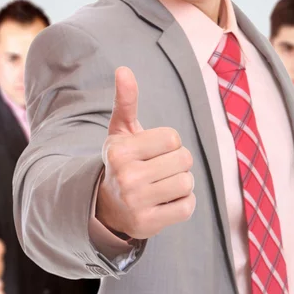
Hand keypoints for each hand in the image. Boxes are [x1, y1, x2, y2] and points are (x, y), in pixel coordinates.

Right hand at [96, 66, 195, 238]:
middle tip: (158, 171)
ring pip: (187, 183)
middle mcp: (126, 177)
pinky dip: (182, 204)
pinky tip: (164, 203)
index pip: (173, 138)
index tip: (153, 152)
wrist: (106, 206)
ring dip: (182, 184)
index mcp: (120, 151)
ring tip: (162, 186)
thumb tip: (124, 69)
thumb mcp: (121, 132)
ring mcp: (136, 202)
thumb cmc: (122, 162)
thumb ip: (126, 101)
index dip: (169, 144)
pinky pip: (187, 207)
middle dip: (177, 164)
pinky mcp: (148, 224)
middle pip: (184, 160)